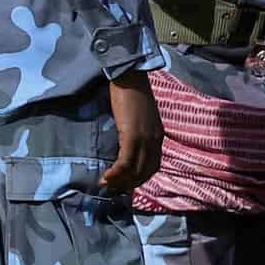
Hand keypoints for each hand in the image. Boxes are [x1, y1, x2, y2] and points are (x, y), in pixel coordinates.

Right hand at [105, 74, 160, 195]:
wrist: (130, 77)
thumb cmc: (131, 93)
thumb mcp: (139, 117)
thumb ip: (137, 131)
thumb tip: (125, 144)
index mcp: (158, 137)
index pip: (152, 167)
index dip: (138, 179)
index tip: (123, 183)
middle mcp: (155, 141)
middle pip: (144, 172)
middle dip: (128, 184)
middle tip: (112, 188)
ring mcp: (145, 139)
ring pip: (135, 171)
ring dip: (120, 181)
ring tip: (106, 183)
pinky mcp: (133, 136)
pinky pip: (125, 162)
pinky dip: (116, 172)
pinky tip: (106, 175)